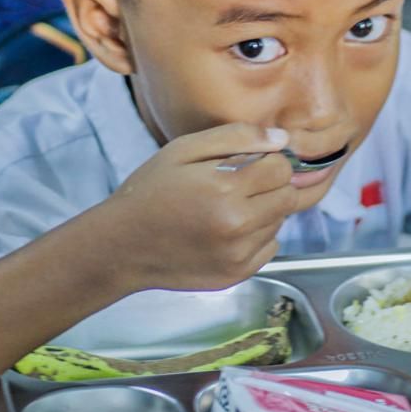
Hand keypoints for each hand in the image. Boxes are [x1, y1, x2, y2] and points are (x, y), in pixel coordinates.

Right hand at [96, 123, 298, 292]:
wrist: (122, 245)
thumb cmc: (150, 192)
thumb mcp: (183, 150)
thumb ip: (236, 137)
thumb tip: (281, 138)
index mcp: (225, 189)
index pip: (282, 168)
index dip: (269, 160)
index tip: (250, 163)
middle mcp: (237, 225)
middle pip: (288, 196)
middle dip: (272, 185)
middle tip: (241, 184)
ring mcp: (239, 254)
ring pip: (280, 222)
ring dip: (265, 210)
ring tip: (228, 207)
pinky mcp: (237, 274)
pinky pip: (270, 247)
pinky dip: (257, 236)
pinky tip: (227, 230)